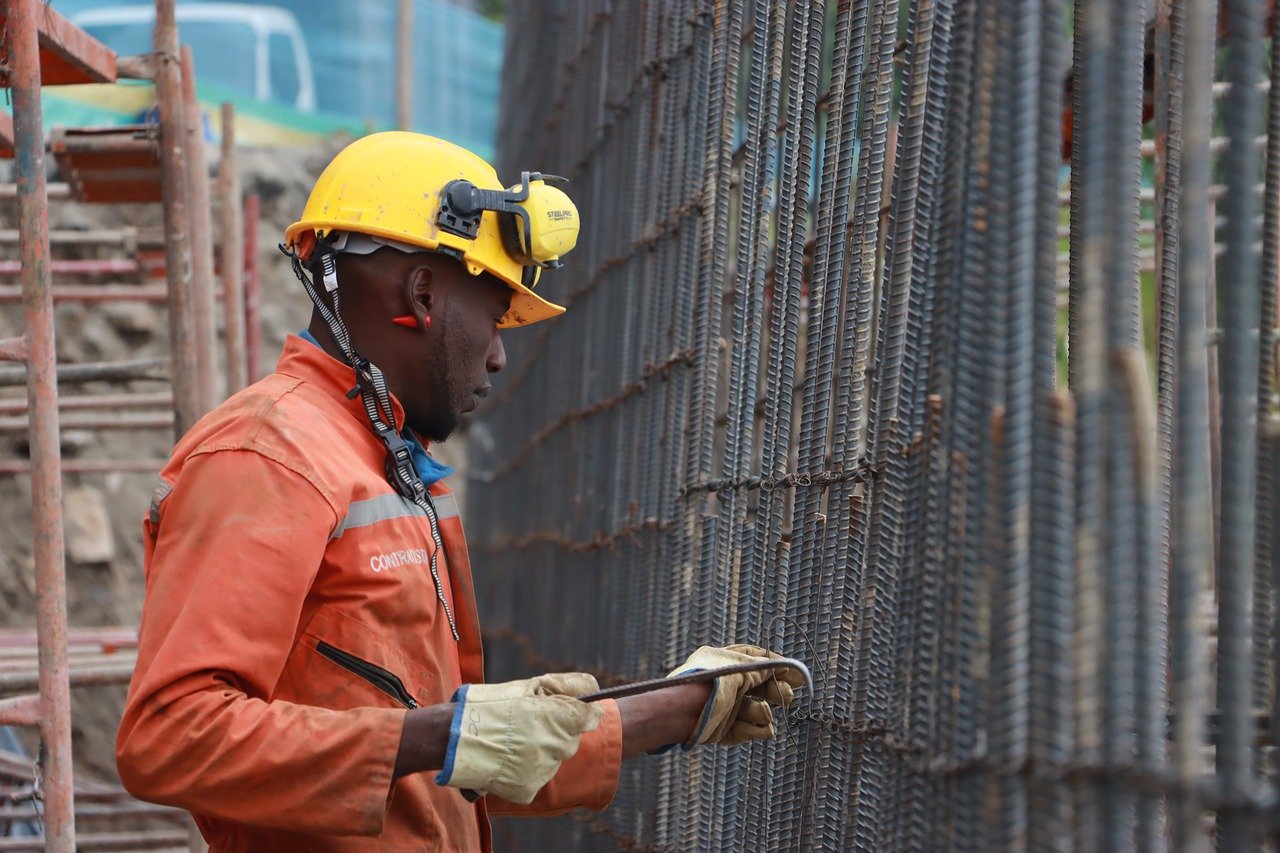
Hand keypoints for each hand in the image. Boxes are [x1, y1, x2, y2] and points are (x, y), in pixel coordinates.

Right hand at [434, 673, 603, 803]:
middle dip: (555, 732)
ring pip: (552, 760)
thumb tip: (592, 694)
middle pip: (569, 740)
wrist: (454, 737)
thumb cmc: (490, 707)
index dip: (582, 713)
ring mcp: (543, 770)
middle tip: (527, 727)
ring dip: (539, 752)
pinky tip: (507, 761)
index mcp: (559, 717)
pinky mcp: (529, 789)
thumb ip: (564, 689)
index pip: (590, 717)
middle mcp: (556, 746)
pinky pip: (536, 778)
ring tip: (512, 743)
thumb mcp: (528, 686)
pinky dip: (524, 771)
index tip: (573, 712)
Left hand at [671, 644, 803, 746]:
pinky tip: (759, 730)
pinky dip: (755, 730)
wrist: (680, 713)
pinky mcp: (724, 730)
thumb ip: (764, 668)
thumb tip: (786, 665)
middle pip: (762, 687)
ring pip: (759, 711)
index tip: (796, 675)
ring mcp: (726, 708)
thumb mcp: (740, 669)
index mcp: (726, 661)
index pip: (757, 660)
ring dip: (762, 712)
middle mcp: (727, 684)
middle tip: (786, 697)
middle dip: (776, 692)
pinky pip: (750, 731)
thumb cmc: (709, 685)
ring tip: (759, 713)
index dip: (778, 666)